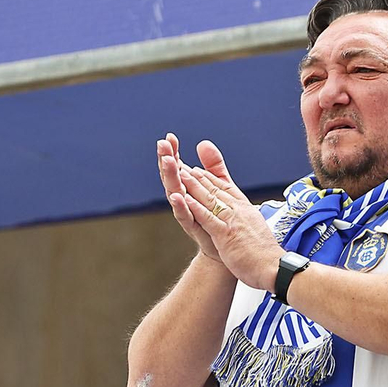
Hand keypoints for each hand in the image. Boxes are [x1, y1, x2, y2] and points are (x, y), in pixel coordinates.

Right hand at [159, 133, 225, 264]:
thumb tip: (203, 143)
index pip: (177, 166)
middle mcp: (183, 199)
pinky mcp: (194, 227)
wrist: (225, 249)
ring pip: (174, 192)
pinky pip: (184, 215)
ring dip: (170, 177)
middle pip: (172, 176)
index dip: (173, 152)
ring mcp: (186, 213)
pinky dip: (179, 205)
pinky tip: (176, 195)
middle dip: (166, 160)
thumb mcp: (219, 186)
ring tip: (167, 162)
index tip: (170, 137)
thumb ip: (213, 166)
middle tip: (162, 145)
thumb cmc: (217, 218)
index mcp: (189, 188)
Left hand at [175, 153, 283, 294]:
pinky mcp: (226, 234)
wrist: (274, 268)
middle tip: (182, 165)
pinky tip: (185, 198)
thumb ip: (246, 219)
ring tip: (180, 173)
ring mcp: (232, 221)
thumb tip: (243, 218)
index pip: (226, 189)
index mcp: (246, 210)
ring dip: (193, 185)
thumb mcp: (256, 230)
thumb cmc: (265, 255)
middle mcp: (239, 211)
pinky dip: (196, 207)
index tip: (198, 170)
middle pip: (216, 189)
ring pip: (210, 199)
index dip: (210, 178)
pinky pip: (208, 218)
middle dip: (198, 176)